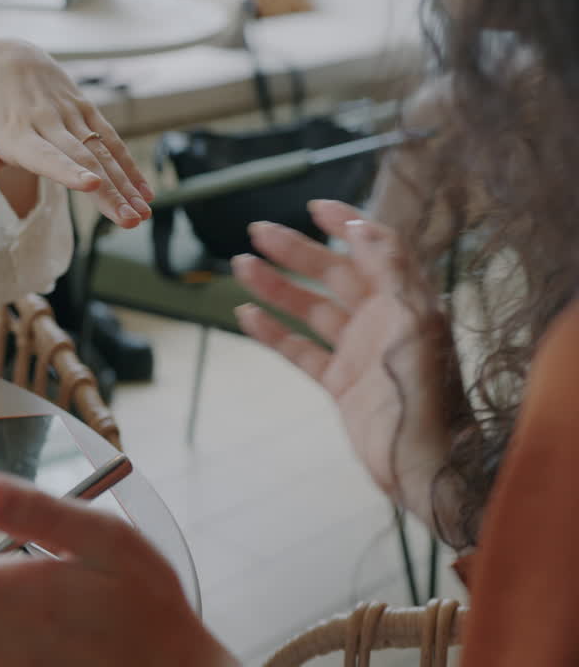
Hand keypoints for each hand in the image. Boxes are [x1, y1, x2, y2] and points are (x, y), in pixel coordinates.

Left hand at [0, 38, 151, 235]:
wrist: (5, 56)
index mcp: (15, 135)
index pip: (45, 156)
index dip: (67, 171)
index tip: (91, 185)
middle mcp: (45, 122)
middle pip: (82, 159)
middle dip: (108, 192)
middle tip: (130, 221)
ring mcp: (69, 113)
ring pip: (101, 151)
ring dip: (125, 183)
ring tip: (142, 213)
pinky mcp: (85, 108)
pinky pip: (111, 138)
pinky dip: (129, 165)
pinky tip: (144, 190)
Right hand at [232, 200, 462, 530]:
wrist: (425, 463)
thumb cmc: (428, 394)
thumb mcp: (416, 323)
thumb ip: (392, 272)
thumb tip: (363, 227)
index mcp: (408, 301)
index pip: (376, 248)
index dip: (347, 225)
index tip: (314, 207)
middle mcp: (383, 321)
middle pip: (334, 274)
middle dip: (297, 251)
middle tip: (259, 232)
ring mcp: (359, 352)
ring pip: (311, 309)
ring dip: (277, 287)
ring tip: (242, 266)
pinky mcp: (340, 384)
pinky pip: (300, 350)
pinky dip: (273, 332)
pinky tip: (246, 315)